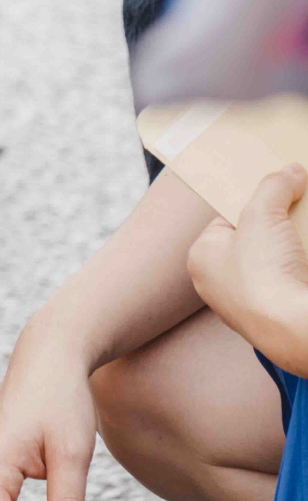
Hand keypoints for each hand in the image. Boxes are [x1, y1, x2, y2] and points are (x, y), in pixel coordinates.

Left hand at [188, 164, 307, 377]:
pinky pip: (290, 283)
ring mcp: (250, 305)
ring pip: (276, 263)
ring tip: (305, 227)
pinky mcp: (278, 319)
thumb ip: (274, 186)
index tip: (275, 192)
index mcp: (201, 258)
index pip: (226, 219)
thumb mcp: (263, 213)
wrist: (295, 330)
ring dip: (293, 246)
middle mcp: (220, 284)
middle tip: (297, 205)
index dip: (252, 203)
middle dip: (278, 224)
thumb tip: (291, 170)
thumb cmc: (264, 273)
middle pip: (255, 240)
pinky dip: (302, 269)